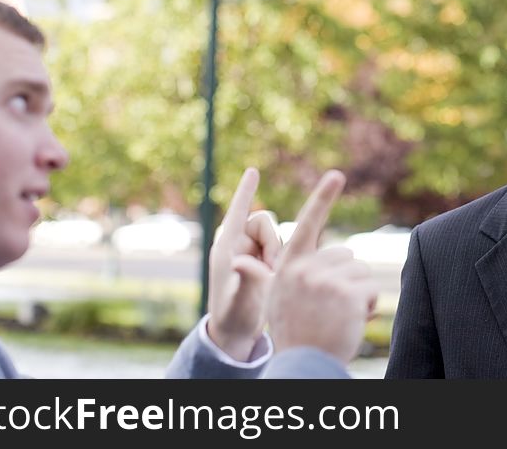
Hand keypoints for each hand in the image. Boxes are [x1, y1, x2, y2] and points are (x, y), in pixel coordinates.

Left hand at [206, 168, 281, 360]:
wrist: (236, 334)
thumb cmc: (233, 319)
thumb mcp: (241, 302)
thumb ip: (247, 281)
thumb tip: (243, 261)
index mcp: (226, 248)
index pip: (238, 212)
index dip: (246, 191)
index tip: (253, 171)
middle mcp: (238, 245)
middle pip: (265, 223)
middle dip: (273, 243)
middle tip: (273, 271)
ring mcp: (250, 252)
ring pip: (275, 236)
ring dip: (278, 254)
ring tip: (272, 279)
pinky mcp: (260, 261)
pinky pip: (278, 247)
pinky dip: (280, 258)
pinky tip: (276, 278)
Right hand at [267, 170, 378, 363]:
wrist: (302, 364)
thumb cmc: (294, 331)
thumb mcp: (277, 297)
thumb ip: (272, 273)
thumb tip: (238, 261)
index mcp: (290, 263)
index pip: (310, 223)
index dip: (323, 196)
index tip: (337, 174)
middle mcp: (304, 267)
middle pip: (346, 257)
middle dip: (347, 280)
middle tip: (331, 308)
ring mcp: (324, 280)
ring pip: (362, 273)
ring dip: (359, 294)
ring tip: (338, 316)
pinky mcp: (344, 292)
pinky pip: (371, 289)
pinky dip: (369, 306)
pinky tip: (350, 322)